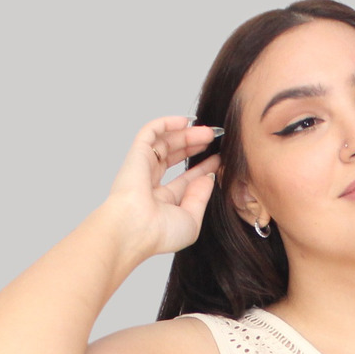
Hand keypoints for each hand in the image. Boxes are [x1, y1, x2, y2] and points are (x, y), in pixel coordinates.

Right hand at [104, 115, 222, 256]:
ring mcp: (143, 169)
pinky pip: (151, 132)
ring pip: (165, 143)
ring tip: (208, 132)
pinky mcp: (136, 154)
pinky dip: (166, 123)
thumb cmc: (160, 233)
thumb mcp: (191, 219)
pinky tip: (185, 121)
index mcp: (163, 203)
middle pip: (174, 158)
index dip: (202, 168)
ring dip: (186, 134)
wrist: (136, 228)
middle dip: (194, 147)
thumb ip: (200, 197)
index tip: (218, 159)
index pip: (185, 180)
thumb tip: (208, 177)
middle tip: (213, 139)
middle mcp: (151, 185)